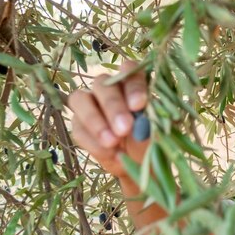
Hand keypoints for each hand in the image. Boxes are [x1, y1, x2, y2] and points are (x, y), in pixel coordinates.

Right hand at [69, 61, 149, 177]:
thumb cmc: (149, 140)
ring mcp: (90, 103)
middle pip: (103, 84)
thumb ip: (149, 123)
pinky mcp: (78, 123)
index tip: (139, 105)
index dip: (133, 86)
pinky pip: (78, 127)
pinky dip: (92, 142)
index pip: (130, 70)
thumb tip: (140, 119)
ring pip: (81, 99)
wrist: (136, 164)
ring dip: (95, 121)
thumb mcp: (156, 133)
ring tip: (112, 142)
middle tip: (124, 128)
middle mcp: (109, 87)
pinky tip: (109, 153)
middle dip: (113, 106)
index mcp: (133, 83)